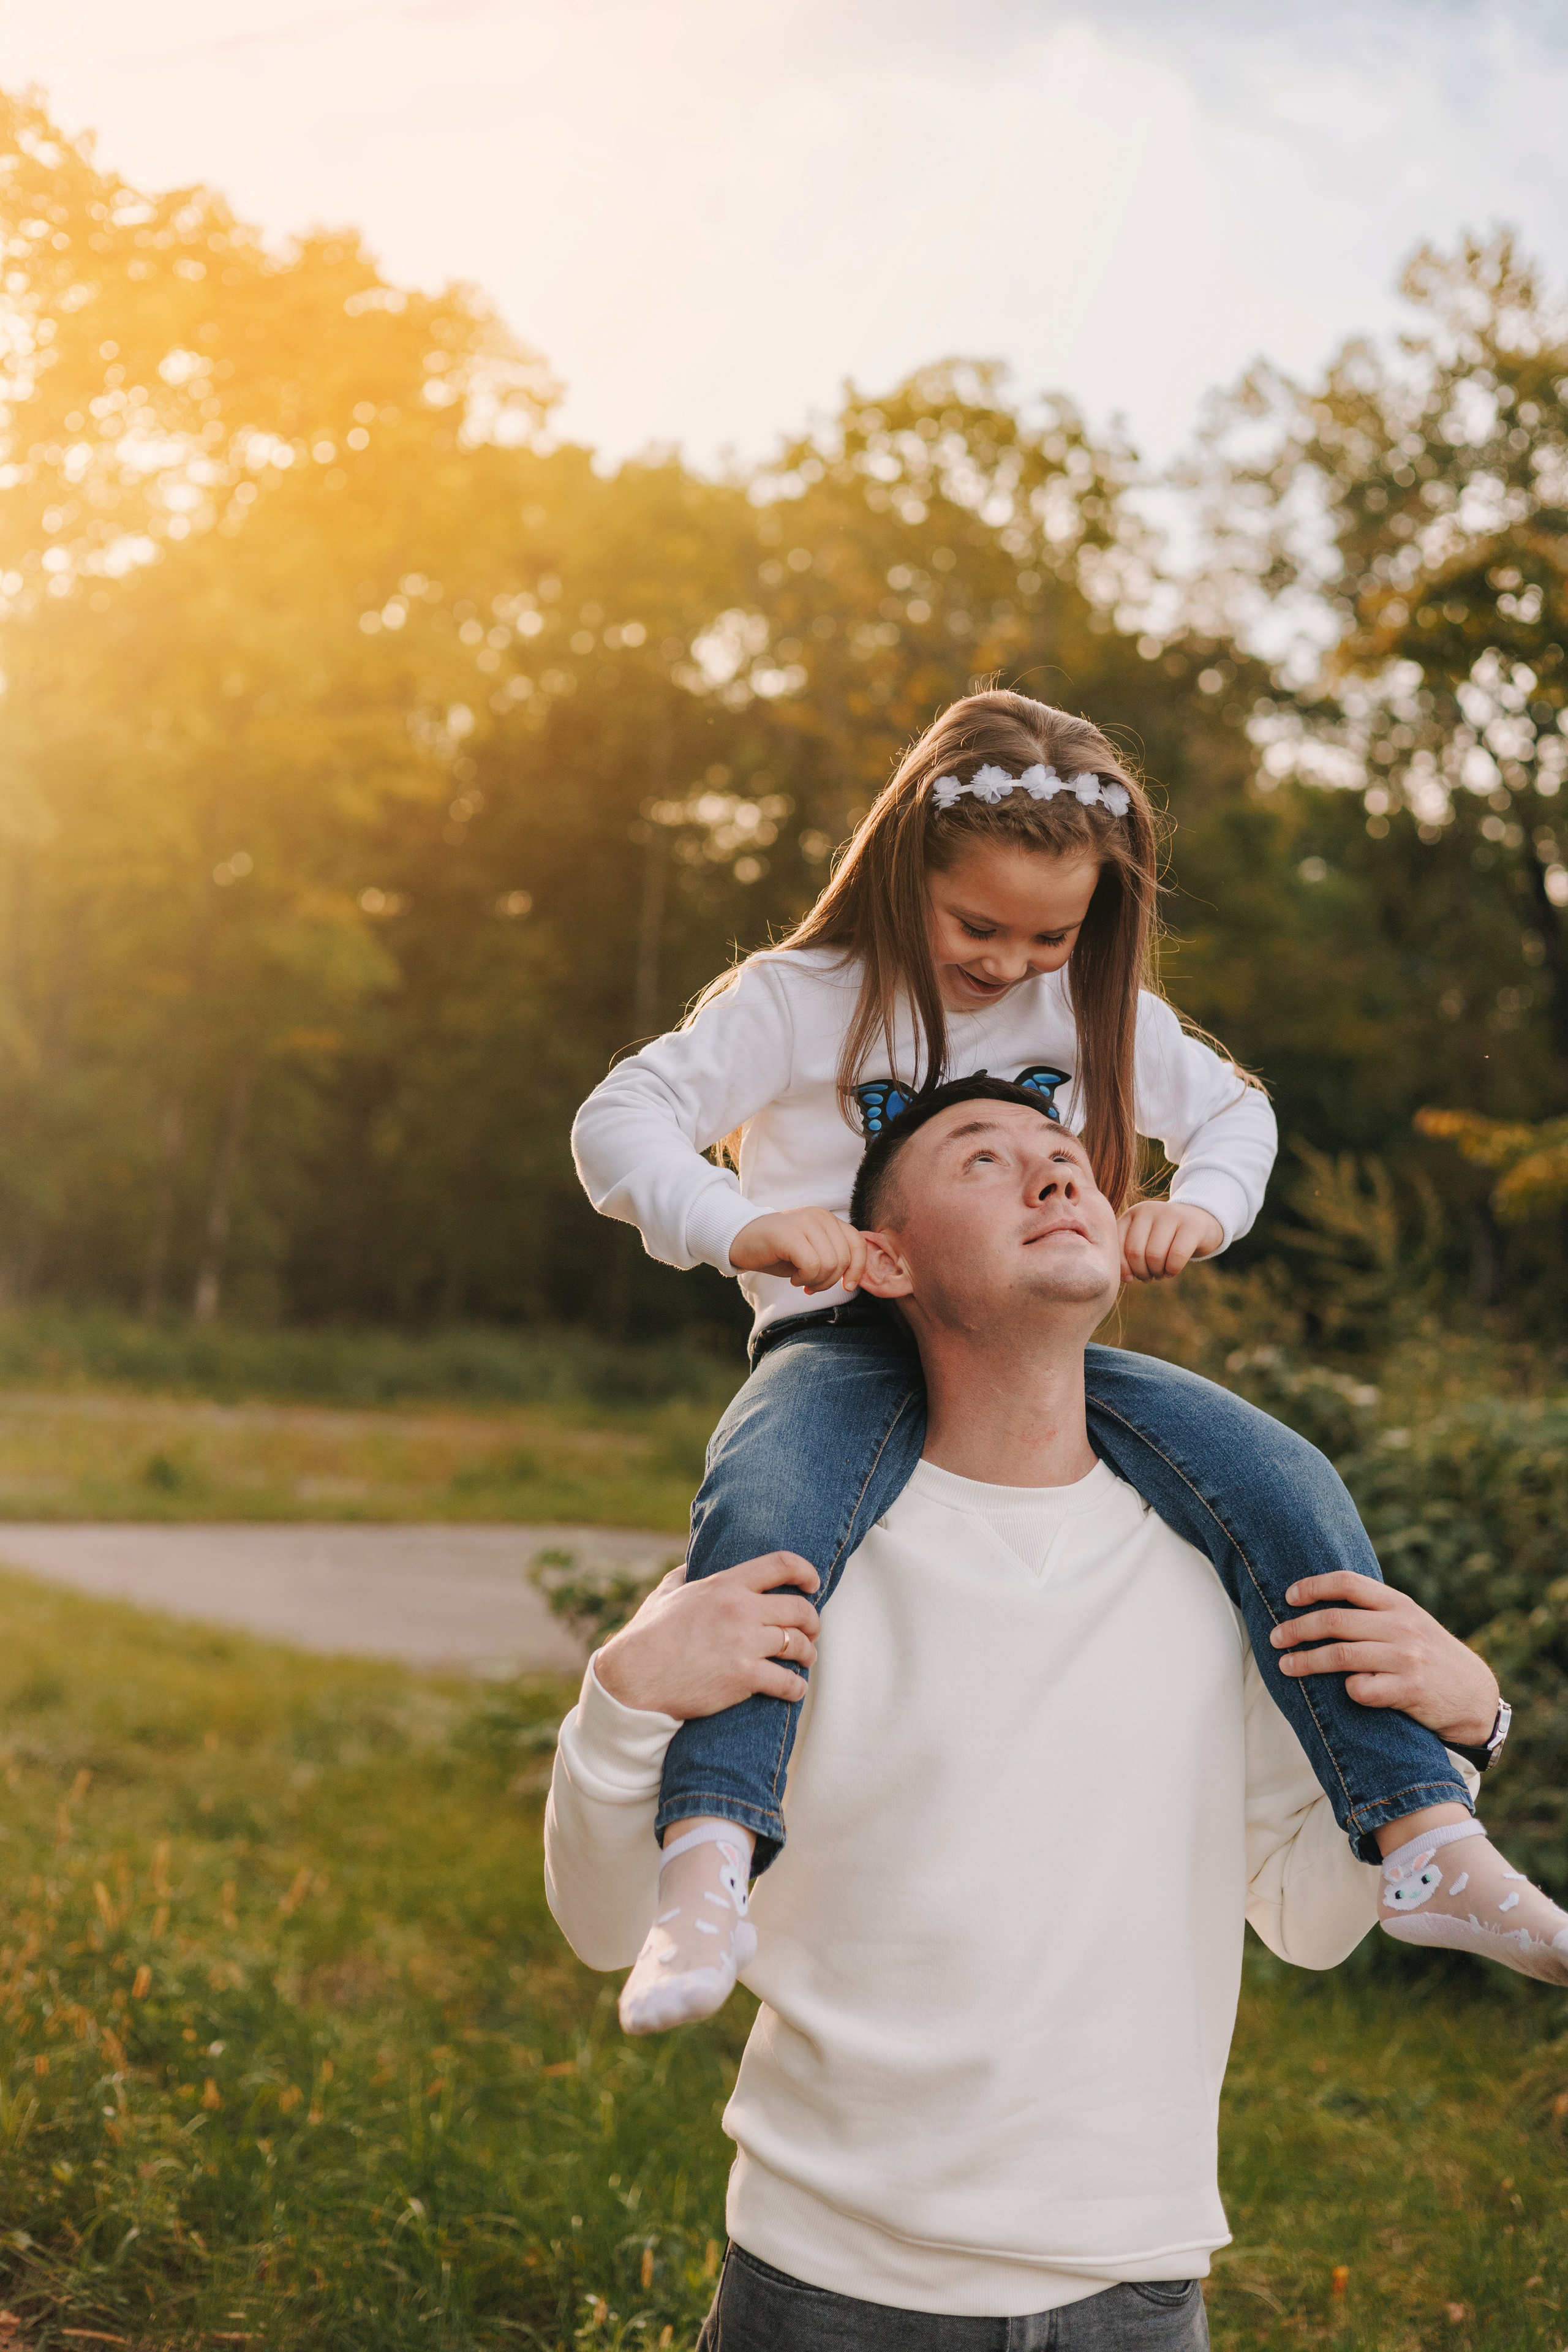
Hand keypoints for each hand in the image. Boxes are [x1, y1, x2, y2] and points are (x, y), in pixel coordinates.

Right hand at [593, 1553, 821, 1718]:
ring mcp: (745, 1643)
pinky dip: (797, 1687)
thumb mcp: (665, 1594)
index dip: (806, 1571)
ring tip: (805, 1658)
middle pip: (799, 1608)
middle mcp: (740, 1610)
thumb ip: (684, 1575)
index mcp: (725, 1585)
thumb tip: (690, 1562)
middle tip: (812, 1630)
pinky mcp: (745, 1677)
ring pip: (799, 1644)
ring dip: (808, 1653)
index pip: (781, 1564)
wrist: (634, 1679)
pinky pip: (789, 1681)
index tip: (814, 1584)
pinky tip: (794, 1688)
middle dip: (813, 1621)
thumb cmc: (647, 1636)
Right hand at [730, 1207, 867, 1293]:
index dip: (857, 1269)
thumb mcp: (812, 1252)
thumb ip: (834, 1256)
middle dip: (830, 1281)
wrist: (741, 1241)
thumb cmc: (778, 1251)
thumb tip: (852, 1279)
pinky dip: (805, 1278)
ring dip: (816, 1281)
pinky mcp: (789, 1234)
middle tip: (811, 1285)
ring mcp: (804, 1222)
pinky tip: (793, 1278)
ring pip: (829, 1264)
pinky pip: (812, 1265)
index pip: (858, 1244)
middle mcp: (820, 1216)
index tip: (846, 1286)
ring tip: (800, 1280)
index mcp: (828, 1219)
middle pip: (844, 1259)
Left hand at [1118, 1201, 1223, 1283]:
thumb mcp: (1143, 1238)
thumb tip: (1126, 1278)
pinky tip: (1172, 1271)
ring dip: (1157, 1272)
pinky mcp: (1192, 1226)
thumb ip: (1128, 1253)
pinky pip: (1176, 1255)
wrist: (1201, 1220)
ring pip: (1154, 1255)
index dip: (1122, 1267)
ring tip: (1160, 1274)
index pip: (1117, 1244)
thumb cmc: (1165, 1237)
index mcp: (1132, 1214)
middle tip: (1148, 1277)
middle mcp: (1149, 1210)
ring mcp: (1171, 1215)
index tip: (1130, 1278)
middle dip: (1141, 1272)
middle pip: (1136, 1252)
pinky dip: (1172, 1270)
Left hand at [1268, 1570, 1500, 1747]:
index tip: (1288, 1596)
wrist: (1474, 1696)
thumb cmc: (1430, 1656)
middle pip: (1334, 1620)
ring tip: (1285, 1666)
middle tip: (1275, 1638)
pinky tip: (1345, 1691)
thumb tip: (1320, 1598)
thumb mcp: (1411, 1622)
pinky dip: (1347, 1689)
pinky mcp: (1408, 1691)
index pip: (1347, 1583)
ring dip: (1306, 1661)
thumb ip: (1376, 1611)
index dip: (1313, 1586)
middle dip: (1297, 1629)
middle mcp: (1402, 1627)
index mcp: (1399, 1604)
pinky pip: (1360, 1689)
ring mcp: (1406, 1659)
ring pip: (1341, 1655)